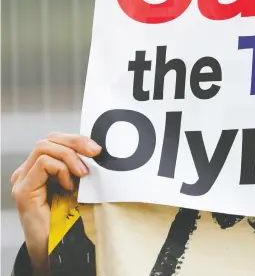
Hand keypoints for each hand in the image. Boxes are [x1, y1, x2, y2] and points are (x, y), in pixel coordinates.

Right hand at [10, 133, 100, 274]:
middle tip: (95, 153)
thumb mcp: (80, 186)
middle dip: (76, 142)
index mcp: (41, 168)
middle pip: (49, 138)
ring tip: (82, 174)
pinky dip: (61, 170)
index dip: (77, 139)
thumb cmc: (70, 219)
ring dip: (70, 156)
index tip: (97, 149)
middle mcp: (28, 171)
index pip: (56, 139)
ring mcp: (23, 179)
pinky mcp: (23, 190)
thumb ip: (82, 168)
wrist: (58, 248)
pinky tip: (69, 186)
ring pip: (44, 146)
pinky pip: (43, 163)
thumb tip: (99, 150)